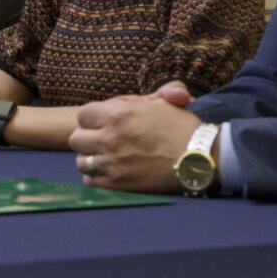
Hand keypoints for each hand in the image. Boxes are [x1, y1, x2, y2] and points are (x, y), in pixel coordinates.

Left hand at [68, 81, 201, 193]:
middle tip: (102, 141)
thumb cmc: (185, 128)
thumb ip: (152, 93)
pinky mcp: (117, 184)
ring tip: (107, 158)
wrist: (200, 158)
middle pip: (76, 138)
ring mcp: (112, 162)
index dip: (92, 119)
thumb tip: (148, 98)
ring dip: (91, 159)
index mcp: (118, 114)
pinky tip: (110, 172)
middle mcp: (110, 138)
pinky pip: (90, 181)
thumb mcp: (169, 102)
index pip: (83, 115)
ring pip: (81, 161)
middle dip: (87, 138)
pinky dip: (96, 177)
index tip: (103, 123)